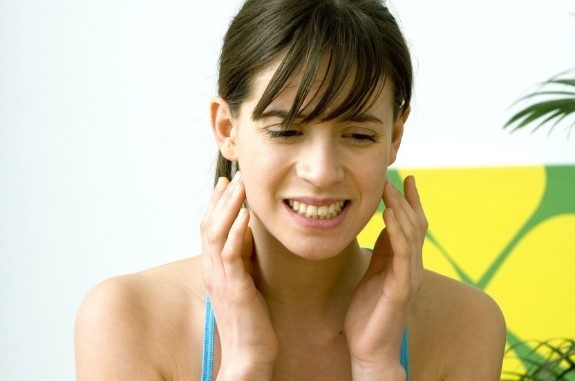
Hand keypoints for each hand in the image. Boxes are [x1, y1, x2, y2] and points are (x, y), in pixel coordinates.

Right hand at [201, 172, 277, 379]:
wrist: (248, 353)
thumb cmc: (249, 319)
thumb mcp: (243, 281)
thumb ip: (241, 259)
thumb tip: (248, 234)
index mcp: (213, 268)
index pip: (208, 228)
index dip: (214, 204)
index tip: (224, 182)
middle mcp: (212, 270)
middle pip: (208, 225)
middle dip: (221, 198)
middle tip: (234, 176)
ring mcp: (221, 279)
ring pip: (216, 234)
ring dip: (228, 207)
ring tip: (240, 186)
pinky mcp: (235, 288)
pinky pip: (232, 254)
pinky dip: (238, 231)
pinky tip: (246, 215)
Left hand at [344, 176, 426, 378]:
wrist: (369, 349)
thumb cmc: (369, 313)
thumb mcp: (374, 273)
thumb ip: (383, 251)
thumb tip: (386, 225)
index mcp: (405, 264)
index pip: (412, 227)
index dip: (411, 203)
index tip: (406, 180)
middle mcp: (412, 268)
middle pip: (416, 227)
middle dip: (406, 201)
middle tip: (396, 178)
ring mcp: (409, 278)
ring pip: (411, 237)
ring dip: (401, 211)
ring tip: (391, 190)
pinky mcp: (400, 290)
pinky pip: (402, 256)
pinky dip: (398, 234)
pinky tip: (390, 217)